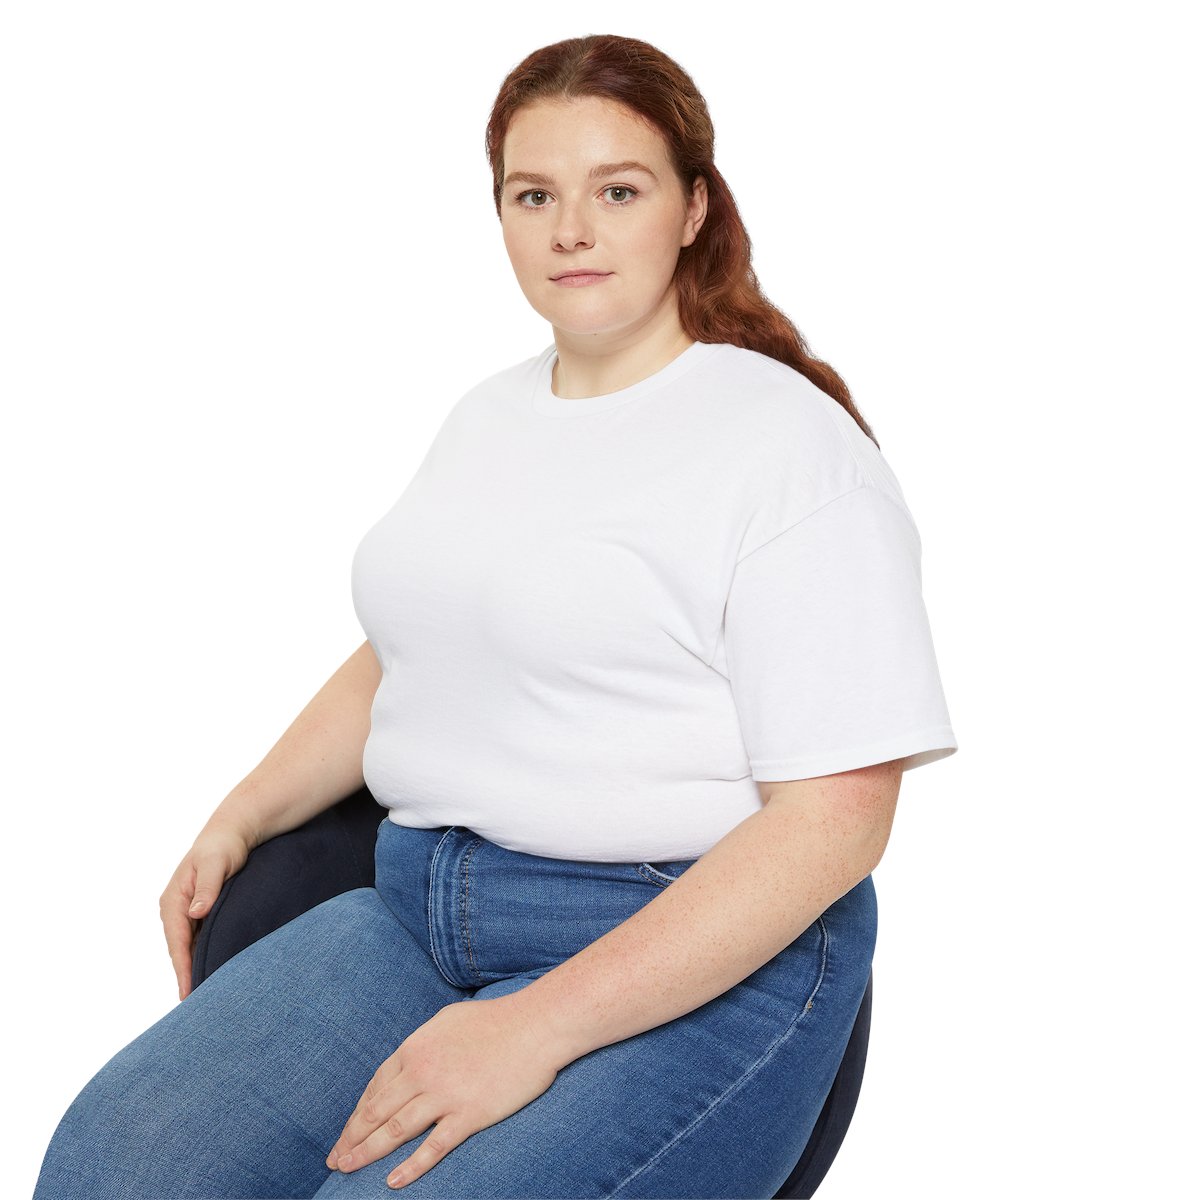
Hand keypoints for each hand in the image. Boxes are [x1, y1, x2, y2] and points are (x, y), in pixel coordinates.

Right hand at [159, 821, 253, 1000]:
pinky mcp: (200, 912)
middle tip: (197, 1007)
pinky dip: (205, 955)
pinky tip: (214, 970)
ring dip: (196, 967)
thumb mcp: (216, 863)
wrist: (233, 831)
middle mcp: (175, 910)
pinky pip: (200, 939)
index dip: (183, 969)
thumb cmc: (223, 846)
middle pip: (181, 950)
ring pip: (190, 947)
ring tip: (206, 997)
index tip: (188, 994)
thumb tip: (195, 912)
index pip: (176, 943)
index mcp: (172, 901)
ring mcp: (187, 912)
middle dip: (188, 975)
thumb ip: (207, 888)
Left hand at [326, 996, 560, 1189]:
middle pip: (376, 1111)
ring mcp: (444, 1095)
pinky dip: (411, 1167)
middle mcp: (422, 1072)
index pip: (376, 1086)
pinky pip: (433, 1147)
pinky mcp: (469, 1115)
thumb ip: (424, 1044)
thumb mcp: (447, 1021)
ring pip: (394, 1131)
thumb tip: (408, 1063)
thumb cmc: (496, 1020)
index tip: (347, 1131)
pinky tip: (393, 1182)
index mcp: (416, 1048)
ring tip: (347, 1170)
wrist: (536, 1025)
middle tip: (334, 1160)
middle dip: (351, 1138)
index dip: (357, 1113)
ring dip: (367, 1153)